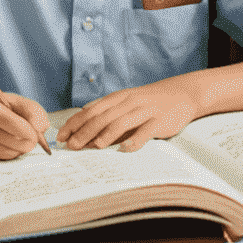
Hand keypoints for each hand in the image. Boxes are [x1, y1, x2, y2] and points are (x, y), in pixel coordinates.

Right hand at [0, 91, 48, 159]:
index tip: (36, 134)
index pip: (11, 123)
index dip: (29, 131)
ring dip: (18, 150)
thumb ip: (31, 110)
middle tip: (31, 141)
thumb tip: (41, 128)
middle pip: (11, 142)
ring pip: (6, 154)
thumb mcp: (10, 100)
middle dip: (27, 143)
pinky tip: (5, 145)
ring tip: (18, 142)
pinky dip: (7, 155)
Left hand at [59, 76, 200, 152]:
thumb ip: (107, 117)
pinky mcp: (159, 120)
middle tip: (72, 146)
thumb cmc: (148, 103)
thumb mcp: (125, 105)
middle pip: (103, 116)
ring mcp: (144, 110)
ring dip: (107, 134)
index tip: (62, 136)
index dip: (75, 123)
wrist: (180, 94)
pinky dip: (135, 140)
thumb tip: (83, 134)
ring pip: (122, 121)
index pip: (91, 110)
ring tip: (95, 146)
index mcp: (117, 98)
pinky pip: (146, 131)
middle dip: (85, 131)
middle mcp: (128, 102)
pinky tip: (126, 148)